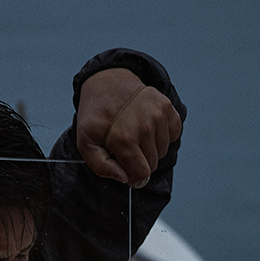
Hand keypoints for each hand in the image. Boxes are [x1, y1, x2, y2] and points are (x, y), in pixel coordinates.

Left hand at [76, 69, 181, 186]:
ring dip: (151, 147)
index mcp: (124, 138)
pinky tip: (148, 126)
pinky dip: (163, 134)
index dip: (134, 177)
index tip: (126, 170)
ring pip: (163, 151)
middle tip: (126, 145)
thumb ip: (101, 167)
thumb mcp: (86, 143)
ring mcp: (158, 114)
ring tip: (135, 132)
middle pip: (153, 164)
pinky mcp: (167, 107)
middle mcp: (144, 126)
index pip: (142, 174)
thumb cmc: (96, 115)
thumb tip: (125, 178)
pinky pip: (173, 135)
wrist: (106, 82)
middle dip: (140, 161)